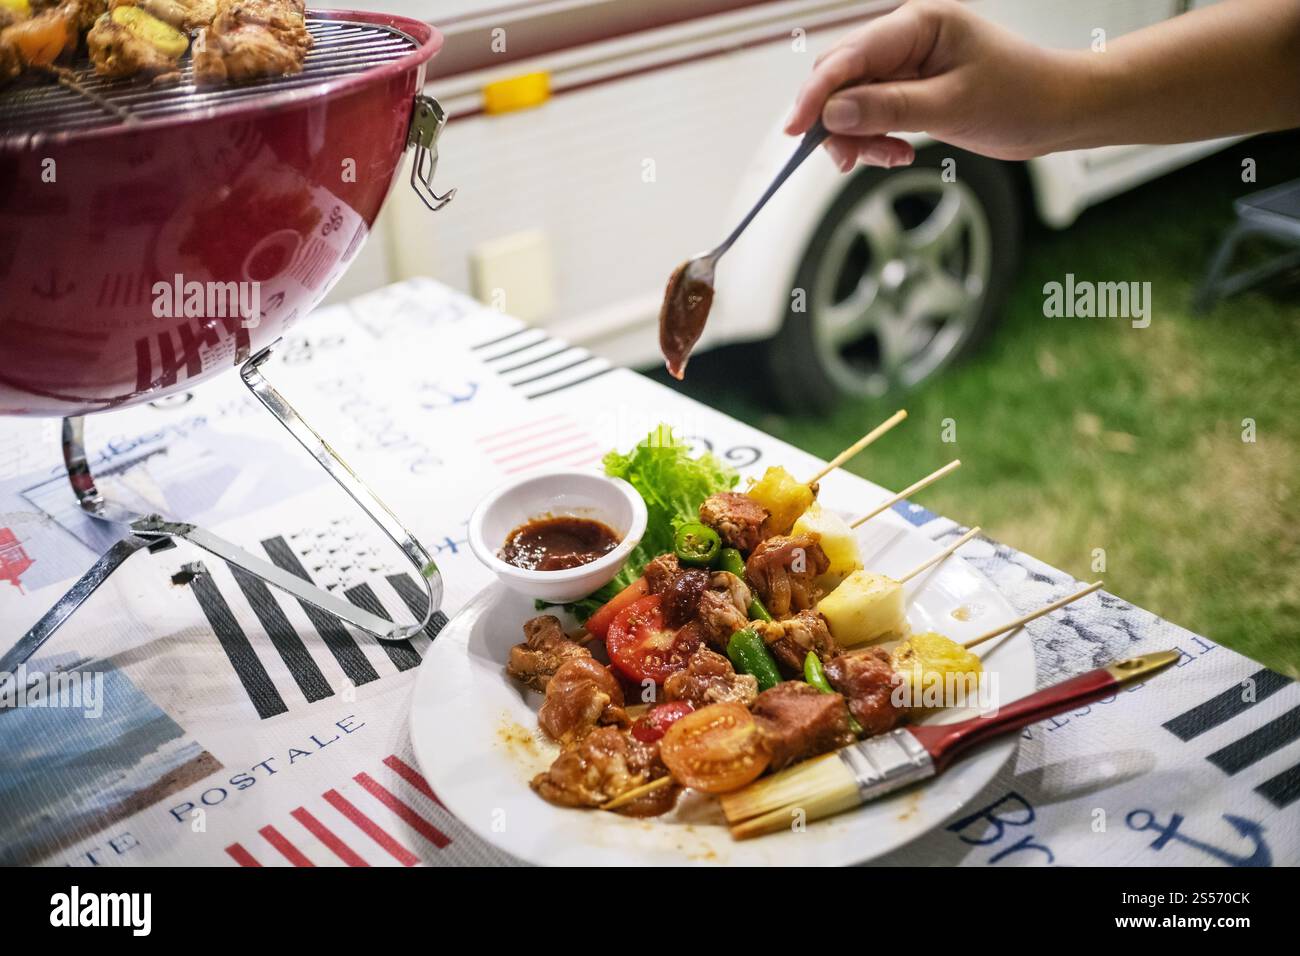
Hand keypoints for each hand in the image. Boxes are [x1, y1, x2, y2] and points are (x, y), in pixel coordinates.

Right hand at [785, 0, 1080, 169]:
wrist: (1057, 111)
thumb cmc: (1020, 96)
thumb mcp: (951, 106)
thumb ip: (889, 108)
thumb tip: (833, 112)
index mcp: (918, 24)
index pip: (849, 57)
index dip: (816, 93)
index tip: (796, 129)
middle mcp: (905, 39)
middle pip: (840, 77)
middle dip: (835, 120)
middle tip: (845, 159)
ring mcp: (905, 66)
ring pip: (852, 102)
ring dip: (857, 136)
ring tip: (885, 158)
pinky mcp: (909, 91)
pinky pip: (871, 115)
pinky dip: (873, 139)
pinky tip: (894, 154)